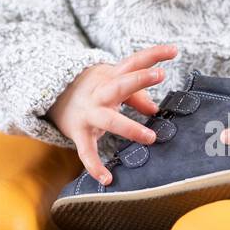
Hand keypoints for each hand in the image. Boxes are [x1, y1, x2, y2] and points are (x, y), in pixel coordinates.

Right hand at [46, 44, 177, 185]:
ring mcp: (89, 113)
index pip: (134, 62)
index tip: (175, 51)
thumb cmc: (95, 91)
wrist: (54, 98)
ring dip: (130, 128)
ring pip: (108, 119)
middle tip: (160, 75)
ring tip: (150, 138)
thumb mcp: (113, 85)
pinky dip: (95, 166)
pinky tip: (107, 179)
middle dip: (139, 80)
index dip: (153, 55)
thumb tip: (155, 109)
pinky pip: (87, 151)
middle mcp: (99, 93)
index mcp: (110, 77)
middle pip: (120, 85)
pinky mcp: (79, 133)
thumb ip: (137, 96)